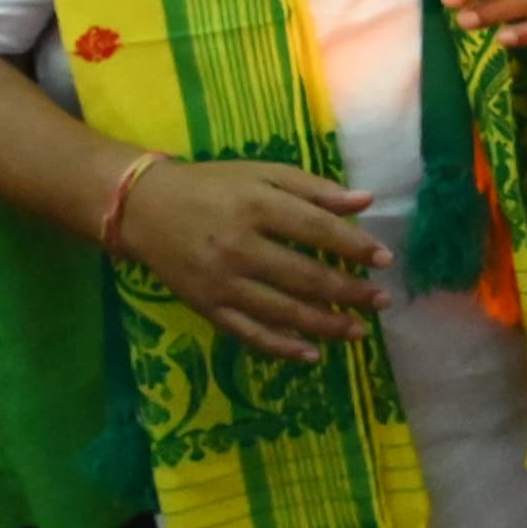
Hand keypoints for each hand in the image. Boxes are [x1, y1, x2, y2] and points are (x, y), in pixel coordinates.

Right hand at [116, 155, 388, 364]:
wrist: (142, 208)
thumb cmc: (211, 185)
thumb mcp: (261, 173)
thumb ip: (313, 188)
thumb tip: (365, 200)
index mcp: (257, 206)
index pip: (318, 230)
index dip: (354, 246)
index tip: (384, 259)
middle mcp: (240, 247)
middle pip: (306, 277)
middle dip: (350, 292)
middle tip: (381, 301)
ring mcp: (222, 282)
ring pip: (283, 311)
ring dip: (326, 325)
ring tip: (360, 331)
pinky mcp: (206, 306)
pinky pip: (249, 333)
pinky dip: (282, 347)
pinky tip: (312, 354)